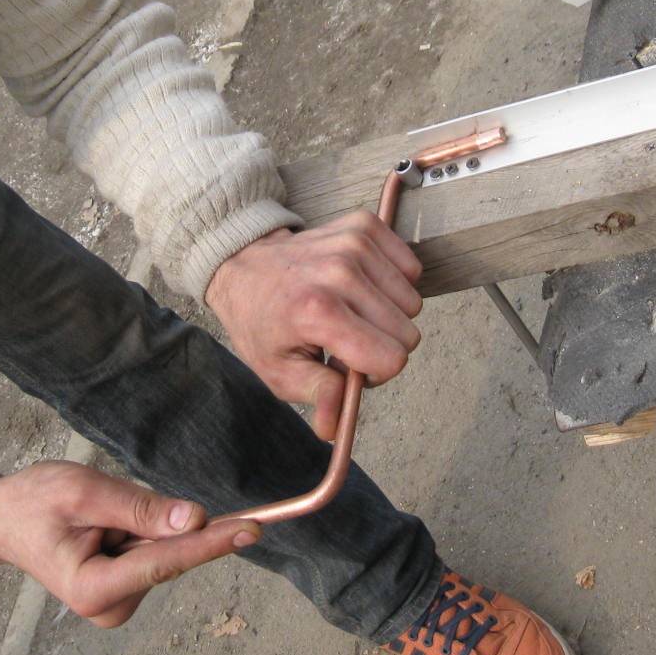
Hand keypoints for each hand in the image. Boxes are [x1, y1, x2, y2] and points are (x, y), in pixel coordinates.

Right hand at [0, 462, 258, 627]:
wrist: (2, 518)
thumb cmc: (35, 501)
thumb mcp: (84, 492)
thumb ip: (140, 508)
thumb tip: (195, 519)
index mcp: (94, 588)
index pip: (166, 562)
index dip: (211, 542)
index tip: (251, 529)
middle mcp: (110, 606)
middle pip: (166, 555)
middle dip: (155, 521)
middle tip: (108, 502)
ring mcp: (118, 602)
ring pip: (162, 551)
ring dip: (141, 524)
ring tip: (97, 515)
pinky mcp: (124, 590)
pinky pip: (152, 551)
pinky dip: (138, 531)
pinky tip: (105, 525)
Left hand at [204, 213, 423, 440]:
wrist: (243, 262)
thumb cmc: (262, 320)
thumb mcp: (278, 370)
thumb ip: (317, 398)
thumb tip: (335, 429)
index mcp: (319, 313)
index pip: (392, 359)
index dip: (375, 372)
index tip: (347, 364)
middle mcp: (340, 273)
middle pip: (406, 332)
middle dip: (382, 344)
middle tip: (345, 338)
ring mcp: (354, 245)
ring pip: (411, 301)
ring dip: (387, 313)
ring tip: (350, 311)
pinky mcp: (363, 225)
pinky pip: (411, 266)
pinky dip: (392, 281)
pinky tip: (361, 286)